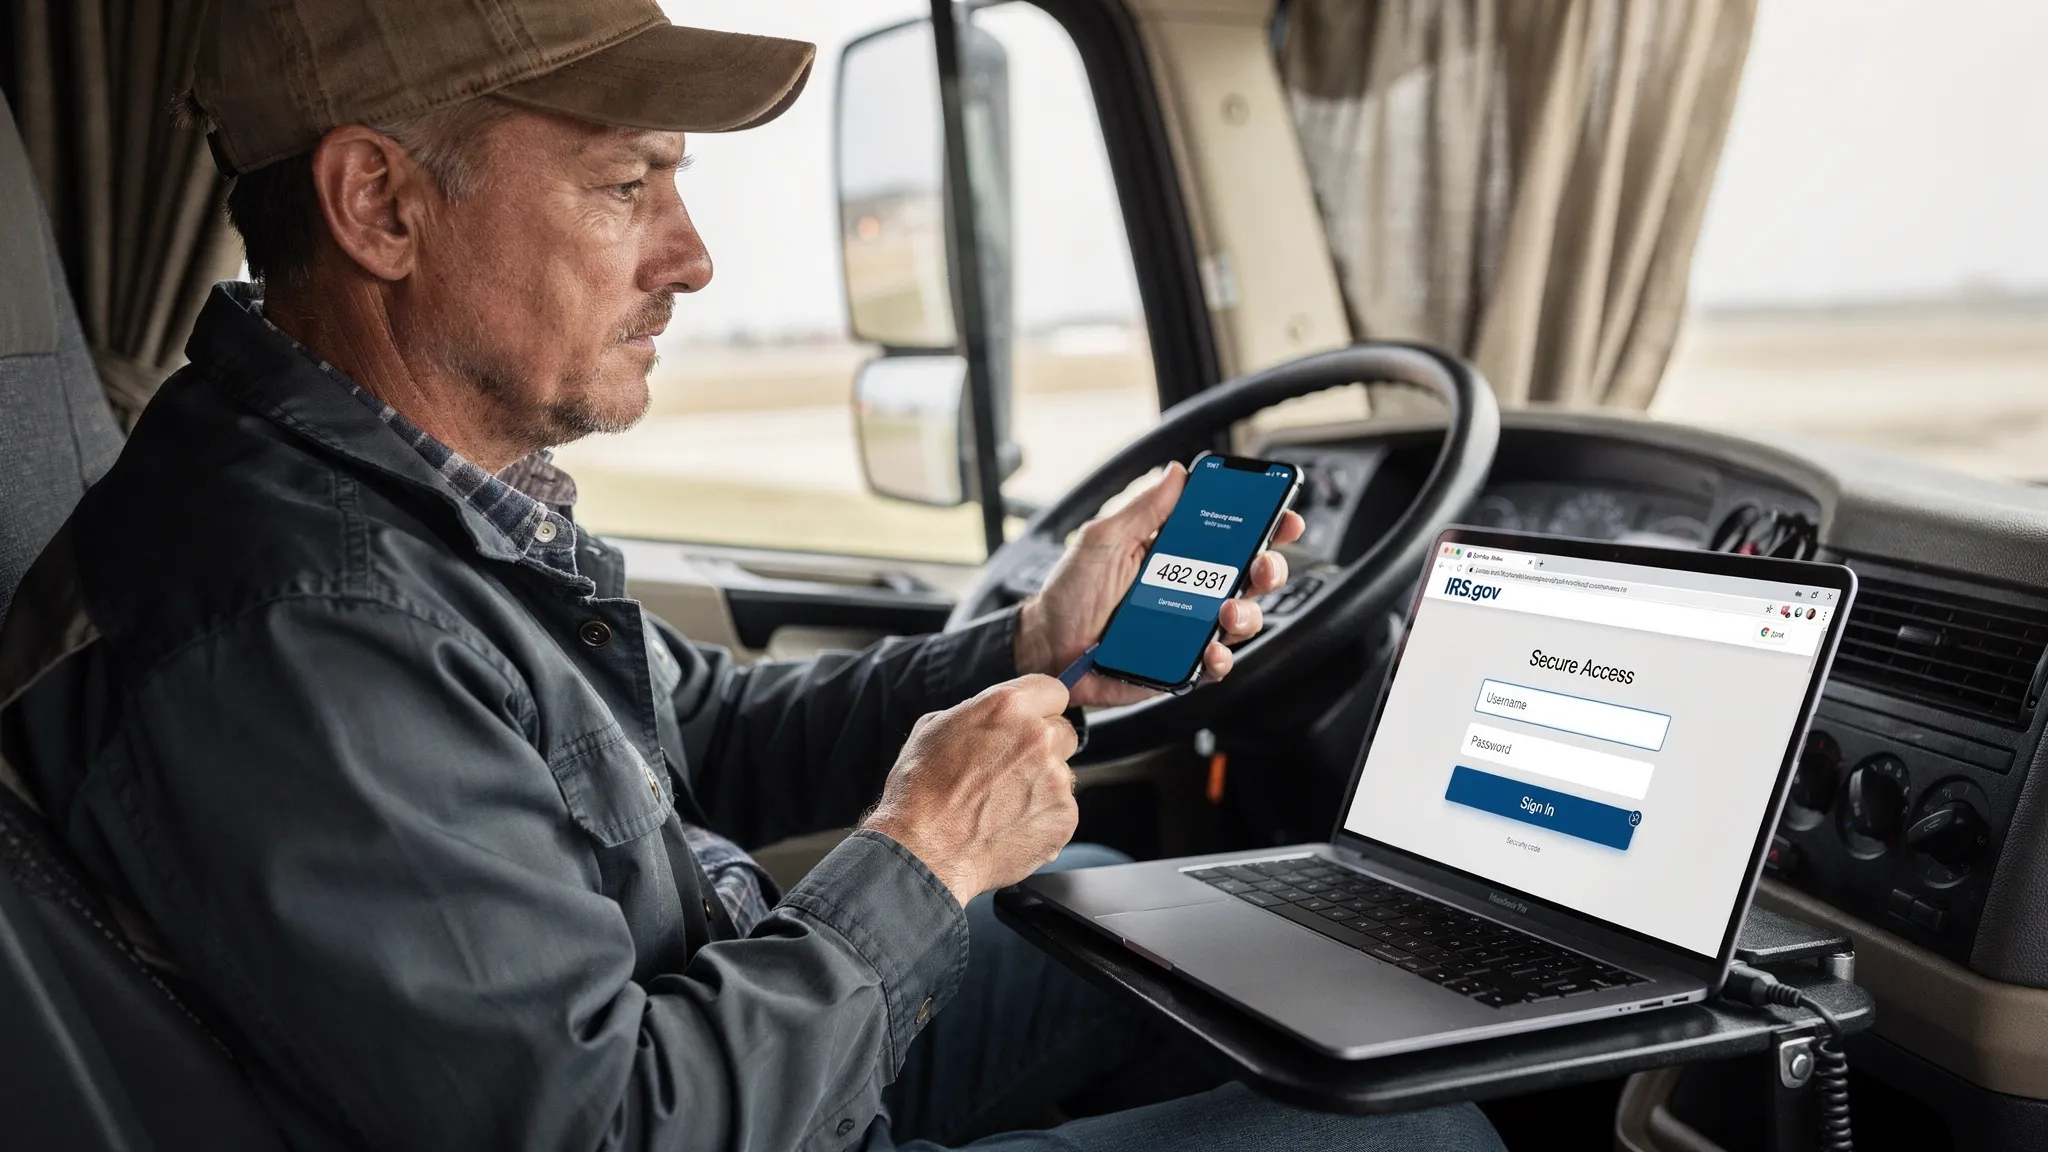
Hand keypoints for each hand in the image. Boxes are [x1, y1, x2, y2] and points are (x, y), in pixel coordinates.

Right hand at [860, 675, 1080, 905]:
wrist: (925, 852)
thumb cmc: (921, 792)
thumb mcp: (935, 728)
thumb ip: (977, 713)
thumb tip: (993, 717)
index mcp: (1009, 707)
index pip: (1053, 690)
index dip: (1040, 707)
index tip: (1032, 721)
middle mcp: (1039, 738)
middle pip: (1063, 731)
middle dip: (1043, 746)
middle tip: (1010, 769)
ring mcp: (1056, 779)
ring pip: (1062, 773)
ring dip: (1041, 783)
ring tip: (1002, 804)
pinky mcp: (1064, 817)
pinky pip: (1062, 808)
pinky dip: (1042, 816)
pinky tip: (1009, 824)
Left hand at [1015, 462, 1304, 706]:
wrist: (1045, 648)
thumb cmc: (1069, 593)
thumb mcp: (1102, 540)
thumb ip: (1142, 509)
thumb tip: (1176, 473)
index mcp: (1175, 552)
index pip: (1229, 533)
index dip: (1263, 523)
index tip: (1282, 515)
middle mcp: (1190, 588)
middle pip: (1249, 575)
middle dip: (1268, 566)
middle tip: (1261, 564)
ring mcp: (1190, 627)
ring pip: (1241, 619)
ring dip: (1247, 613)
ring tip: (1228, 611)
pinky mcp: (1183, 663)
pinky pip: (1216, 663)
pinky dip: (1222, 658)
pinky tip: (1213, 651)